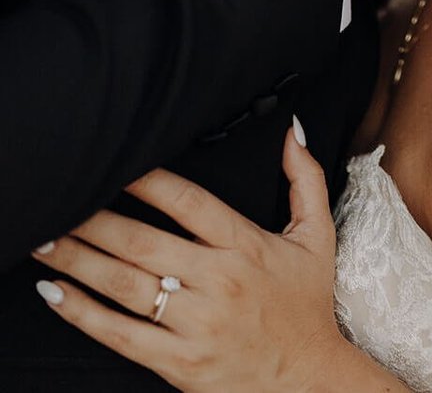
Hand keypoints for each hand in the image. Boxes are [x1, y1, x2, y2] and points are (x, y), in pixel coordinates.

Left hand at [32, 124, 344, 392]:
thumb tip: (293, 131)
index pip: (189, 203)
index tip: (117, 164)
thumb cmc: (307, 307)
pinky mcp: (179, 363)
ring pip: (125, 286)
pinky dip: (83, 314)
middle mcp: (218, 281)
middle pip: (143, 243)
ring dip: (78, 261)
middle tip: (61, 202)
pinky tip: (57, 294)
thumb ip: (305, 179)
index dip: (149, 182)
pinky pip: (120, 335)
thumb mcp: (317, 236)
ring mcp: (195, 324)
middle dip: (95, 221)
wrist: (309, 382)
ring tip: (46, 241)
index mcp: (245, 245)